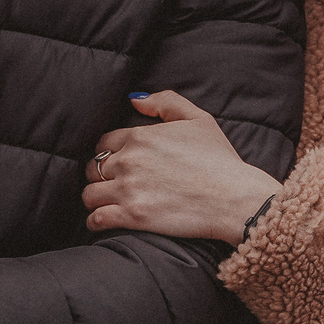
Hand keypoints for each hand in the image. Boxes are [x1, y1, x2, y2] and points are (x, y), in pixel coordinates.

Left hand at [81, 90, 281, 244]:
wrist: (234, 198)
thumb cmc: (220, 160)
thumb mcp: (198, 119)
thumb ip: (166, 102)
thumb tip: (135, 101)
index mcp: (140, 136)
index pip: (104, 142)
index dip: (109, 153)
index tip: (117, 163)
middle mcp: (129, 161)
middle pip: (93, 168)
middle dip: (100, 176)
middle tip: (112, 185)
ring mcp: (129, 189)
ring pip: (89, 194)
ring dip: (95, 199)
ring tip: (106, 204)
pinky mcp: (132, 216)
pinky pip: (96, 218)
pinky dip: (95, 221)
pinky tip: (103, 221)